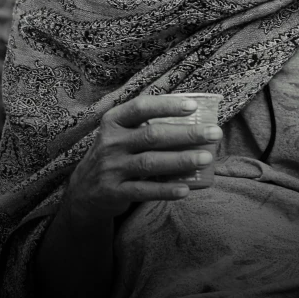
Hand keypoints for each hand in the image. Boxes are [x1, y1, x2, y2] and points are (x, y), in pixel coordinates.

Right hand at [65, 95, 222, 221]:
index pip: (140, 107)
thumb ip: (145, 124)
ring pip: (151, 162)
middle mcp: (110, 142)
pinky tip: (186, 188)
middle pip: (153, 135)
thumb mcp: (121, 134)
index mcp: (113, 121)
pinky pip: (144, 190)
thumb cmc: (116, 154)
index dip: (167, 106)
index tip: (193, 106)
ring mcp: (111, 168)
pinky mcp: (114, 192)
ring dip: (181, 160)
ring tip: (206, 158)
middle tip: (214, 133)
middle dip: (187, 133)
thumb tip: (193, 115)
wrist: (84, 191)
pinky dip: (166, 189)